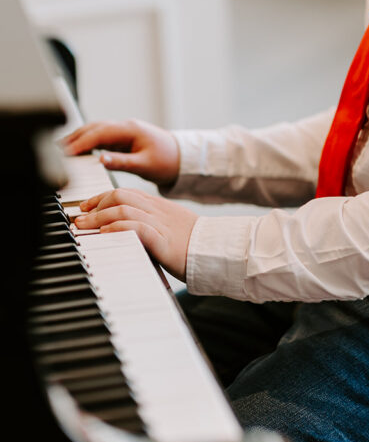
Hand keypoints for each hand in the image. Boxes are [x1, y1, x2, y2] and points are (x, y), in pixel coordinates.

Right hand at [63, 119, 179, 186]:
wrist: (182, 158)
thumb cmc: (167, 161)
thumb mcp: (145, 165)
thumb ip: (122, 162)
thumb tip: (100, 160)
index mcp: (130, 130)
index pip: (100, 133)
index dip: (81, 142)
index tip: (66, 152)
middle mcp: (125, 127)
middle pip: (94, 128)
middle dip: (75, 137)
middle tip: (57, 149)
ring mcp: (124, 131)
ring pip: (97, 130)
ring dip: (80, 137)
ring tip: (62, 148)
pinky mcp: (124, 137)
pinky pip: (102, 137)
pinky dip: (89, 141)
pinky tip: (79, 149)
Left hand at [74, 188, 196, 280]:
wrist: (216, 249)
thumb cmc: (192, 243)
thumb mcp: (168, 226)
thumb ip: (148, 223)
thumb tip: (121, 229)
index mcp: (158, 205)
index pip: (125, 192)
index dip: (101, 197)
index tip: (85, 206)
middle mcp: (157, 210)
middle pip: (121, 196)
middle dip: (96, 204)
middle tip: (79, 217)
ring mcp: (160, 224)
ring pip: (124, 209)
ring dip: (99, 217)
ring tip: (84, 226)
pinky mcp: (163, 240)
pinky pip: (137, 228)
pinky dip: (117, 229)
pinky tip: (105, 234)